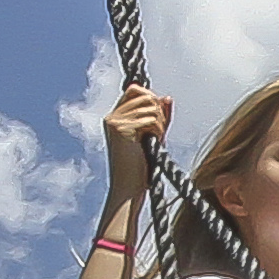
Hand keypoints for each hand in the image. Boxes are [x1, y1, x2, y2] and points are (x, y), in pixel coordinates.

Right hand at [101, 80, 171, 196]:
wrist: (129, 189)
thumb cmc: (140, 167)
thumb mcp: (153, 136)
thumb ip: (159, 117)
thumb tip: (167, 97)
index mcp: (114, 117)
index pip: (134, 90)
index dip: (151, 99)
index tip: (157, 120)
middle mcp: (111, 117)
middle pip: (145, 94)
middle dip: (159, 111)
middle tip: (159, 133)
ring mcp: (114, 122)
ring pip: (150, 105)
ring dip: (160, 123)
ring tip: (156, 141)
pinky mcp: (121, 129)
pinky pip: (151, 118)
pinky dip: (158, 130)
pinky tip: (153, 143)